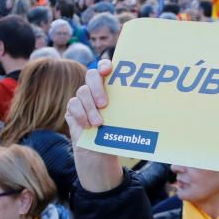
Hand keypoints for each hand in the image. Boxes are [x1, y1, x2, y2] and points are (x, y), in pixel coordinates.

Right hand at [65, 59, 124, 192]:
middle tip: (105, 104)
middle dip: (97, 87)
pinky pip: (73, 104)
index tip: (108, 70)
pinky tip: (88, 126)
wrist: (100, 154)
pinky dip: (80, 115)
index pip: (105, 68)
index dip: (105, 65)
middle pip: (91, 75)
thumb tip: (146, 103)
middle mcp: (95, 89)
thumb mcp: (125, 121)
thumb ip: (127, 109)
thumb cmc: (116, 135)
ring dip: (90, 108)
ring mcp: (82, 99)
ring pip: (82, 91)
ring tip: (99, 123)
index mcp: (111, 87)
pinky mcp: (72, 110)